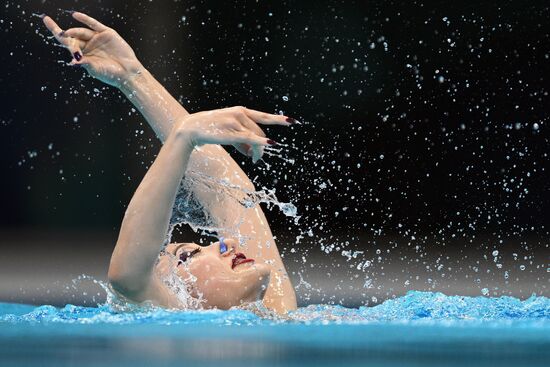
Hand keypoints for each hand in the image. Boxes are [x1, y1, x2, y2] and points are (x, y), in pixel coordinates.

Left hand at [42, 12, 141, 87]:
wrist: (128, 72)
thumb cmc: (111, 74)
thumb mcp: (96, 70)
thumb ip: (85, 63)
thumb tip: (74, 61)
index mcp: (83, 54)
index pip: (67, 42)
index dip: (56, 32)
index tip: (46, 20)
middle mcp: (88, 45)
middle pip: (72, 36)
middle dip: (65, 34)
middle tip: (56, 30)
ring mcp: (97, 38)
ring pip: (82, 32)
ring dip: (74, 32)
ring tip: (68, 34)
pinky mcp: (106, 33)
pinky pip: (94, 24)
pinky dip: (85, 19)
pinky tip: (75, 15)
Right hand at [174, 106, 293, 161]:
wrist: (190, 128)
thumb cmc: (209, 130)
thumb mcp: (228, 132)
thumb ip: (242, 141)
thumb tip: (253, 153)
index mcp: (241, 111)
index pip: (264, 116)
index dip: (279, 119)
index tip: (293, 122)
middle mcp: (240, 113)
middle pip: (260, 132)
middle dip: (262, 146)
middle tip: (257, 159)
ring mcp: (236, 122)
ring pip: (256, 138)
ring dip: (258, 151)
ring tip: (253, 159)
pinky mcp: (231, 132)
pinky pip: (250, 139)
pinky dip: (262, 143)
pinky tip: (271, 145)